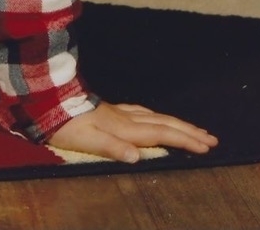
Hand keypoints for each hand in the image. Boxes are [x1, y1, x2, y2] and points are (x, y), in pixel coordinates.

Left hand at [47, 101, 217, 162]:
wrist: (47, 101)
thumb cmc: (65, 125)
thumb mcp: (86, 140)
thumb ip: (112, 148)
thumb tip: (137, 157)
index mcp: (124, 128)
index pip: (161, 134)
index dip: (185, 141)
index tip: (207, 147)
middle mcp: (126, 118)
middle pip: (164, 123)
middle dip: (189, 131)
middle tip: (212, 138)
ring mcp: (118, 111)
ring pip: (155, 116)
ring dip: (177, 123)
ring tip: (194, 129)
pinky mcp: (109, 109)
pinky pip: (142, 111)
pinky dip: (156, 116)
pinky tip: (155, 116)